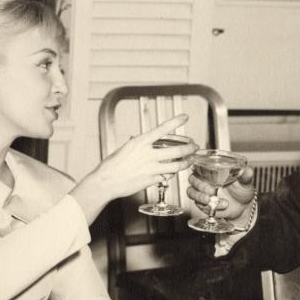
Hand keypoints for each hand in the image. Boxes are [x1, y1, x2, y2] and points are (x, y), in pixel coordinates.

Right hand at [71, 114, 197, 222]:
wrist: (105, 182)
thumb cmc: (112, 165)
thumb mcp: (125, 149)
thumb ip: (139, 146)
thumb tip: (147, 143)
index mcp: (140, 143)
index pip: (162, 129)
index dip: (175, 122)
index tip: (184, 117)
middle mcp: (148, 155)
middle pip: (177, 151)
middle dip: (190, 148)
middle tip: (194, 147)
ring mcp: (151, 169)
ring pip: (177, 166)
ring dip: (187, 162)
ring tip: (190, 160)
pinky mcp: (152, 181)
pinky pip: (167, 177)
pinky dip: (171, 174)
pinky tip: (171, 173)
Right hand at [187, 167, 255, 227]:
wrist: (242, 208)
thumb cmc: (242, 191)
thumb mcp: (245, 182)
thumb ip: (246, 176)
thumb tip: (248, 170)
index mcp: (213, 171)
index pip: (199, 166)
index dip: (198, 168)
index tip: (205, 174)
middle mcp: (205, 181)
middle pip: (193, 179)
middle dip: (200, 185)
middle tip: (211, 190)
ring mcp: (203, 193)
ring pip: (192, 192)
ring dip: (200, 196)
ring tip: (211, 200)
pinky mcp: (203, 204)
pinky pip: (199, 204)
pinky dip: (207, 206)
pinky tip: (220, 207)